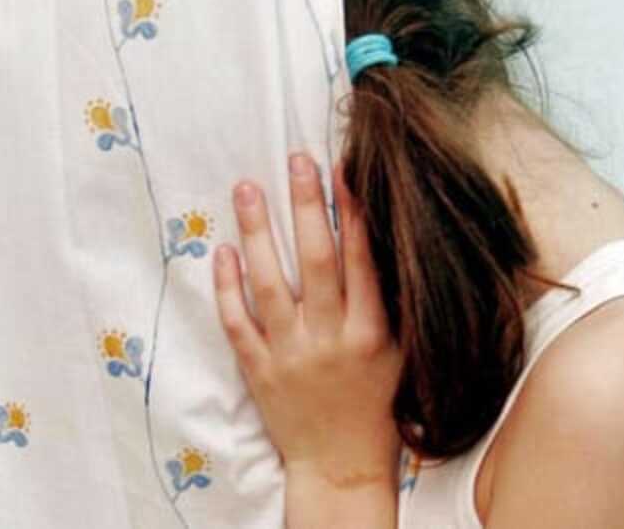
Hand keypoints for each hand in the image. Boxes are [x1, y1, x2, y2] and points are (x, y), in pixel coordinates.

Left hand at [213, 153, 402, 490]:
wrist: (341, 465)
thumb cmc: (376, 404)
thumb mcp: (401, 354)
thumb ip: (390, 303)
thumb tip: (373, 238)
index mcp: (372, 333)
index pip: (361, 260)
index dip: (351, 211)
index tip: (341, 170)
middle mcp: (331, 340)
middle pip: (316, 261)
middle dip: (305, 206)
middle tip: (295, 160)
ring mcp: (291, 355)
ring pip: (270, 284)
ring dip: (258, 233)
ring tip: (247, 189)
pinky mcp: (259, 371)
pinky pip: (238, 323)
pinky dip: (227, 287)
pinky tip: (222, 251)